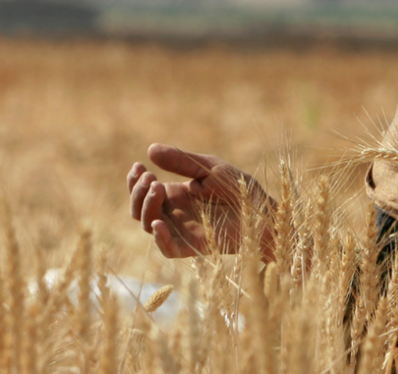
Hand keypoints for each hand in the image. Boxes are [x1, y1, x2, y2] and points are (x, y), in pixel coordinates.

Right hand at [127, 144, 274, 258]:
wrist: (262, 211)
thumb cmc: (239, 188)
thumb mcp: (208, 168)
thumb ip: (181, 161)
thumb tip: (150, 149)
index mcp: (176, 195)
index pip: (144, 191)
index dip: (135, 180)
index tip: (138, 166)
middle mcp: (174, 214)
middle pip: (139, 209)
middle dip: (138, 192)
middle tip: (150, 177)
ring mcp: (181, 231)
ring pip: (148, 225)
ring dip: (146, 206)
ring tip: (158, 187)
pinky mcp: (192, 247)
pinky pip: (167, 248)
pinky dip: (159, 237)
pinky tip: (158, 222)